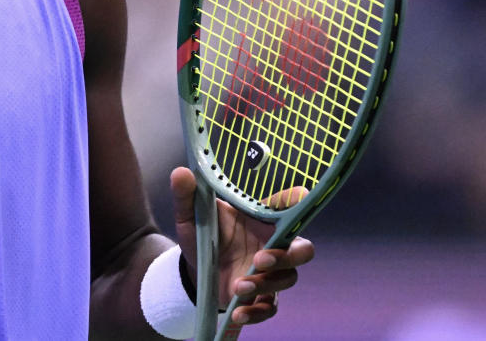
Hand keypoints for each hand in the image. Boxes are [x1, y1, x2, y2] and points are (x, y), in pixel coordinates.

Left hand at [170, 167, 314, 326]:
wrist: (194, 268)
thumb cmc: (202, 234)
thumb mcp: (190, 214)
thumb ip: (187, 195)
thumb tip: (182, 172)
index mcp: (261, 219)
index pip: (288, 206)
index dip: (298, 201)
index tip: (301, 195)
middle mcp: (273, 244)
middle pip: (303, 249)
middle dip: (287, 256)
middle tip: (260, 259)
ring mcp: (270, 272)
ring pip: (288, 279)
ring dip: (265, 285)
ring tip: (238, 287)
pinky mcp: (261, 296)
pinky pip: (270, 307)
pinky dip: (256, 312)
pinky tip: (237, 311)